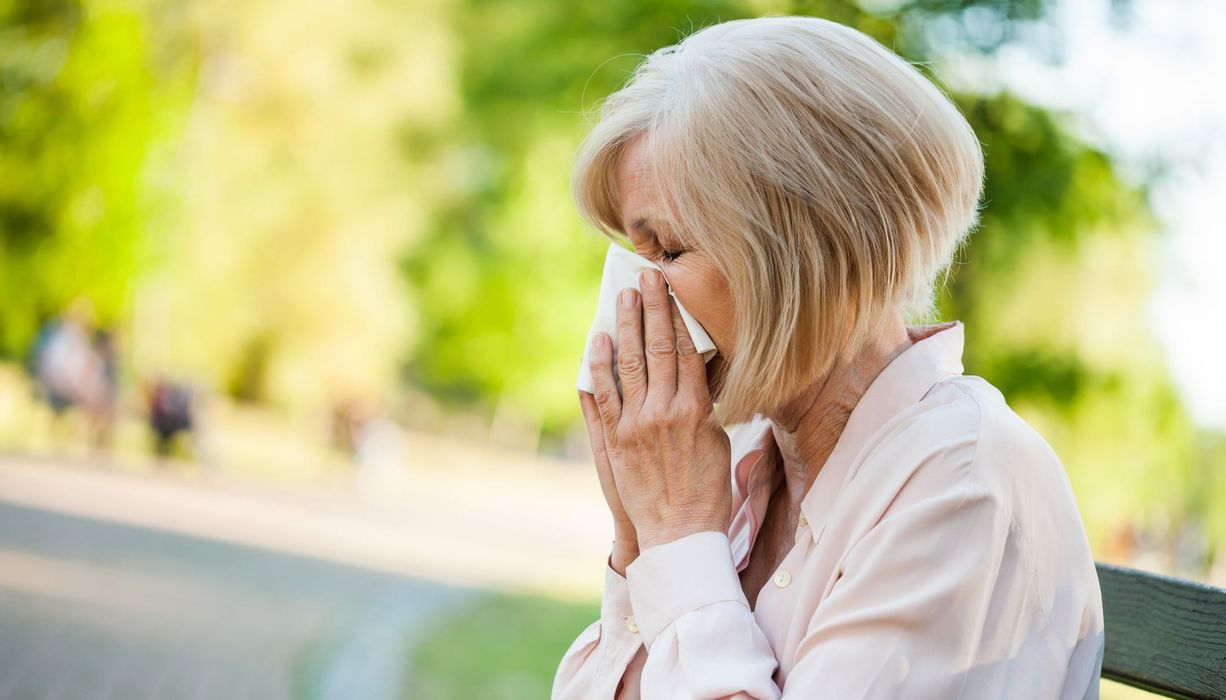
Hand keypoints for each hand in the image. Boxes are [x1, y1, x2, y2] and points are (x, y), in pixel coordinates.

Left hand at [583, 269, 731, 551]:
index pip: (686, 351)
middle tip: (644, 278)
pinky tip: (597, 343)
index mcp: (697, 410)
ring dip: (624, 327)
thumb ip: (704, 406)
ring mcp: (636, 425)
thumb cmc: (707, 490)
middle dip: (650, 309)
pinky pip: (604, 395)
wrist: (680, 533)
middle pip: (657, 348)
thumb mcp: (718, 442)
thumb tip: (695, 376)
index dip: (677, 317)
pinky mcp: (615, 441)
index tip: (671, 290)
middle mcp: (665, 411)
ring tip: (621, 298)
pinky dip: (599, 366)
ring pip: (629, 365)